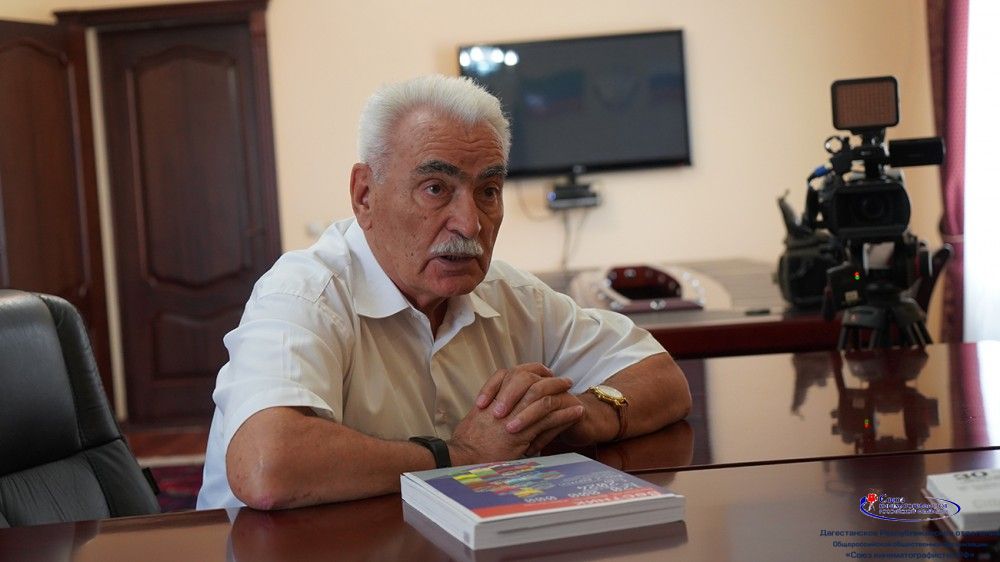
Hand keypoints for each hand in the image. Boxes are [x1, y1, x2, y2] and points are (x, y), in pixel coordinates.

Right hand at [450, 364, 583, 463]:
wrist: (463, 459)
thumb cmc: (467, 443)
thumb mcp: (475, 419)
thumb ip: (489, 408)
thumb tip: (499, 404)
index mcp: (492, 398)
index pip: (513, 374)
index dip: (531, 370)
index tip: (543, 372)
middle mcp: (503, 403)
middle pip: (530, 380)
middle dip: (550, 379)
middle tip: (564, 380)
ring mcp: (513, 418)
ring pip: (542, 398)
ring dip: (560, 393)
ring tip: (573, 393)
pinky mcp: (523, 434)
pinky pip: (549, 420)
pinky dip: (565, 414)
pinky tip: (576, 412)